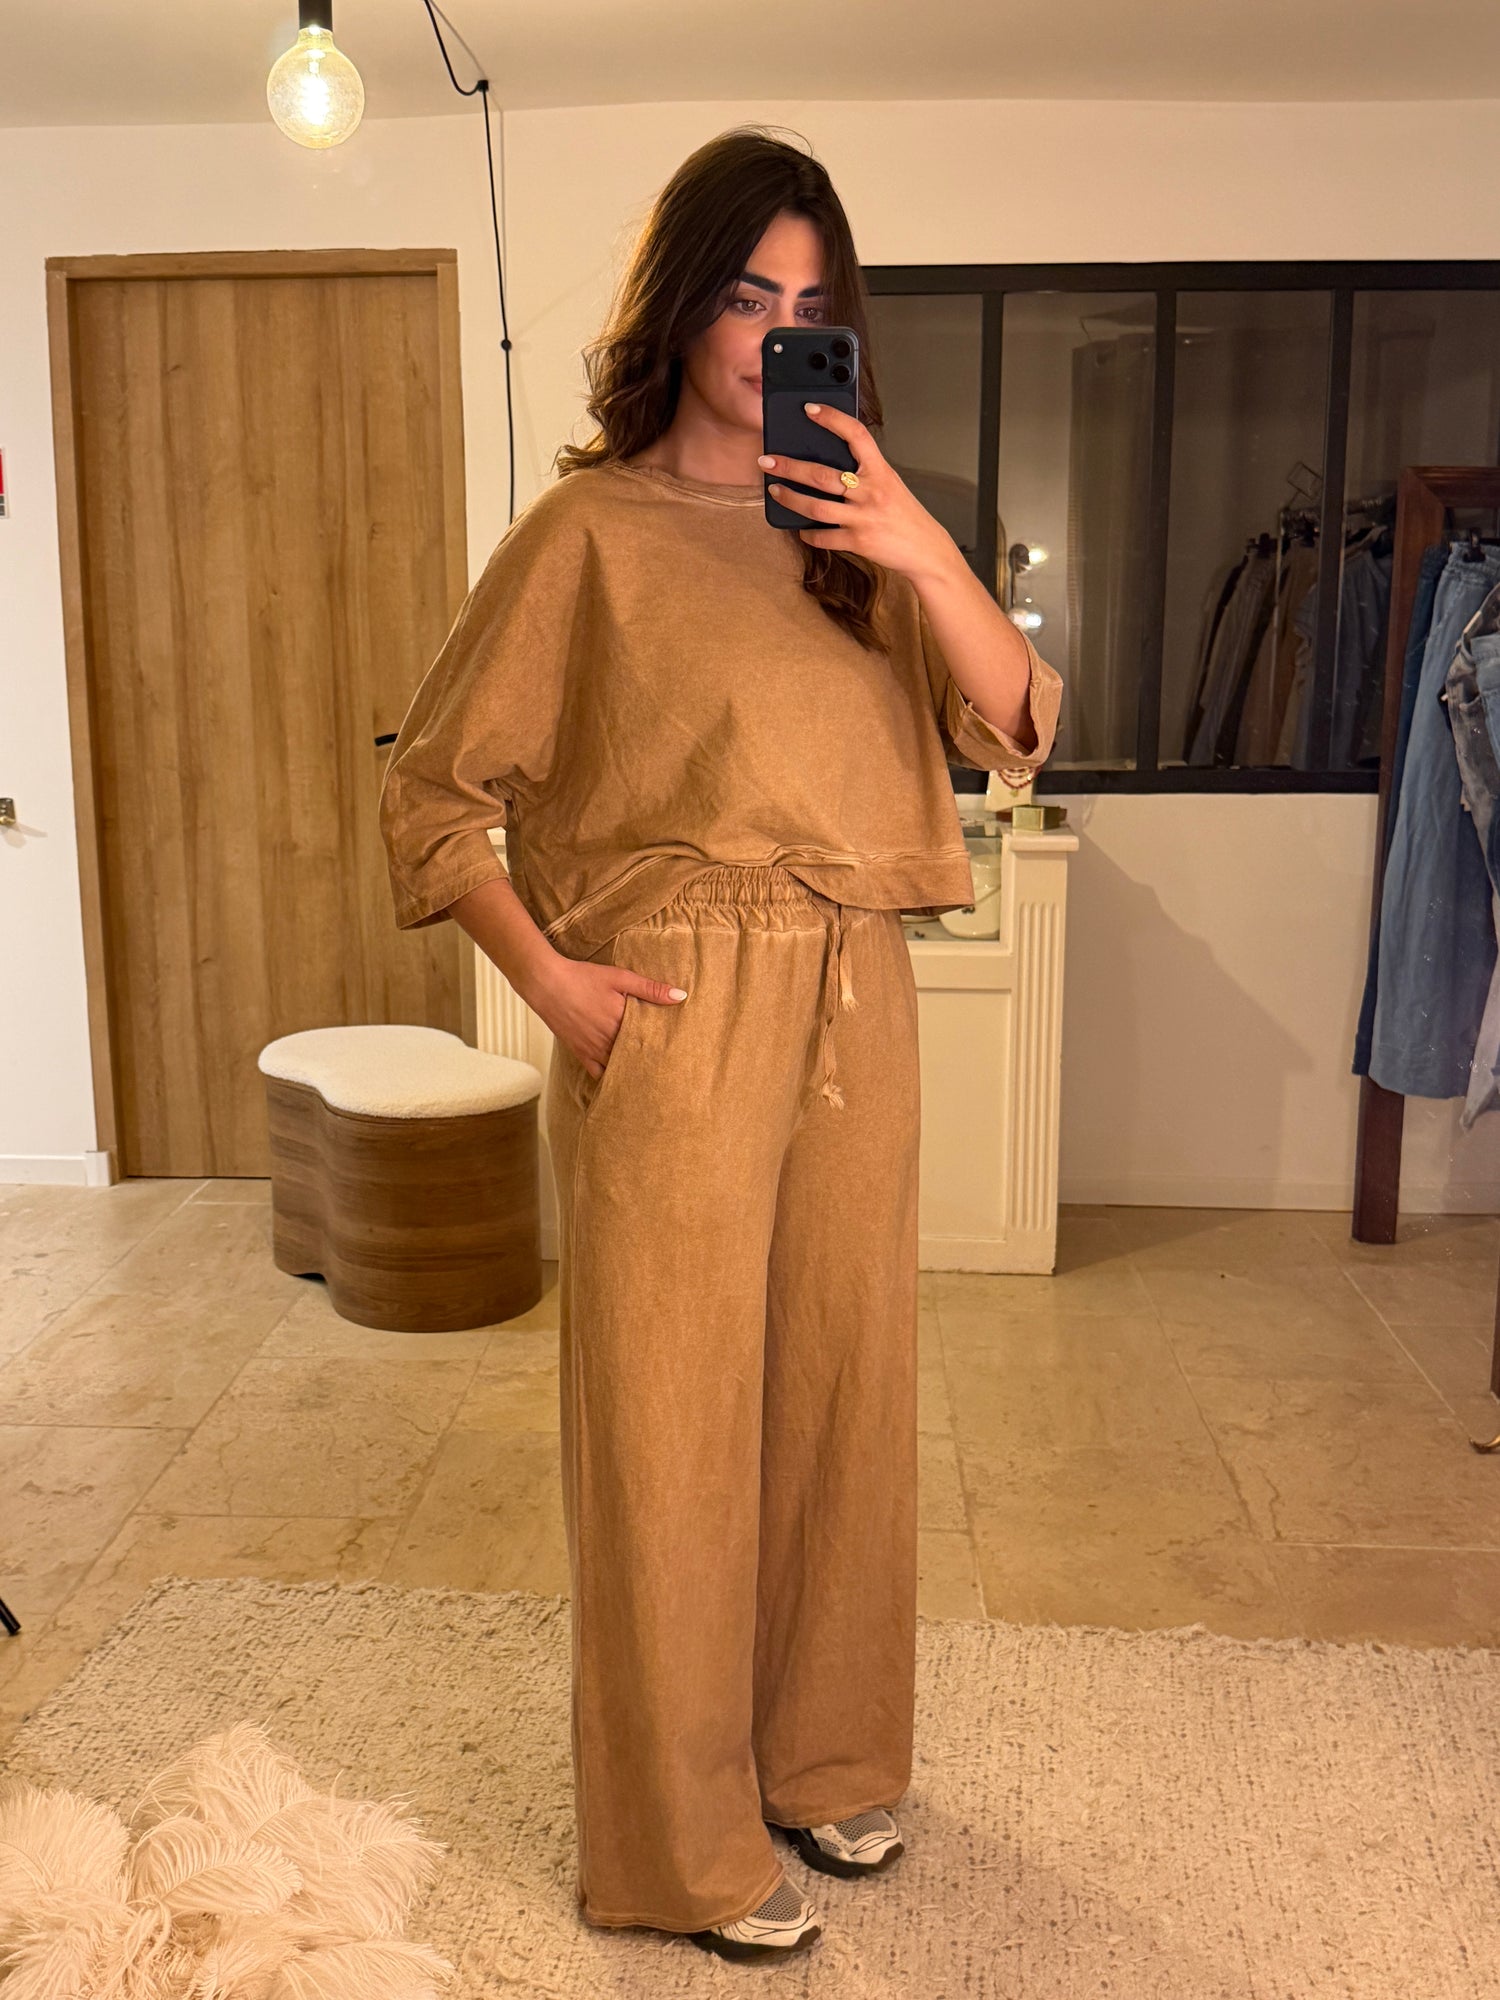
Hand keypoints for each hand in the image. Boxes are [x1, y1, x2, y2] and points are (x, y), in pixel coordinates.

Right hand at [532, 953, 687, 1080]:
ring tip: (650, 1076)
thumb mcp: (620, 977)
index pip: (651, 1041)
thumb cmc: (583, 977)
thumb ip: (650, 989)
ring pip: (620, 1068)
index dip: (664, 1047)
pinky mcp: (580, 1053)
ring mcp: (594, 1049)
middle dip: (652, 1061)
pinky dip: (610, 1077)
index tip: (678, 1051)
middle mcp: (609, 1040)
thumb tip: (681, 996)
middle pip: (637, 1057)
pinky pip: (598, 1073)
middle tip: (669, 1067)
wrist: (547, 983)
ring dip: (633, 1070)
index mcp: (622, 1021)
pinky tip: (621, 1080)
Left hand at [758, 403, 961, 584]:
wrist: (926, 549)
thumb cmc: (906, 515)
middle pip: (822, 474)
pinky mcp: (858, 541)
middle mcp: (870, 492)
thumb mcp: (890, 484)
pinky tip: (801, 529)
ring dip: (790, 498)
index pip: (855, 435)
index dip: (832, 419)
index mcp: (880, 471)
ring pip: (816, 507)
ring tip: (774, 490)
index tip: (810, 409)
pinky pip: (824, 537)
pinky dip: (809, 534)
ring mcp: (863, 518)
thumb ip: (866, 472)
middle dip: (790, 466)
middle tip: (768, 460)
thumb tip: (832, 463)